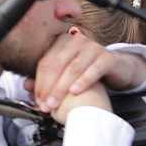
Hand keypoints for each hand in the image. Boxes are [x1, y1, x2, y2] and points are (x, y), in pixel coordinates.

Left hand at [28, 31, 145, 116]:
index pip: (45, 62)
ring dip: (62, 88)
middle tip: (45, 104)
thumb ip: (48, 77)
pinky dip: (83, 81)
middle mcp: (75, 41)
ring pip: (72, 68)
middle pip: (56, 65)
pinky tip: (75, 91)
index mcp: (61, 41)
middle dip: (49, 87)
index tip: (37, 99)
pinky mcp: (107, 57)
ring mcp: (92, 47)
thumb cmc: (90, 69)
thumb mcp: (68, 72)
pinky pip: (93, 69)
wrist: (119, 67)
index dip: (39, 82)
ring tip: (56, 102)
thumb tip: (26, 86)